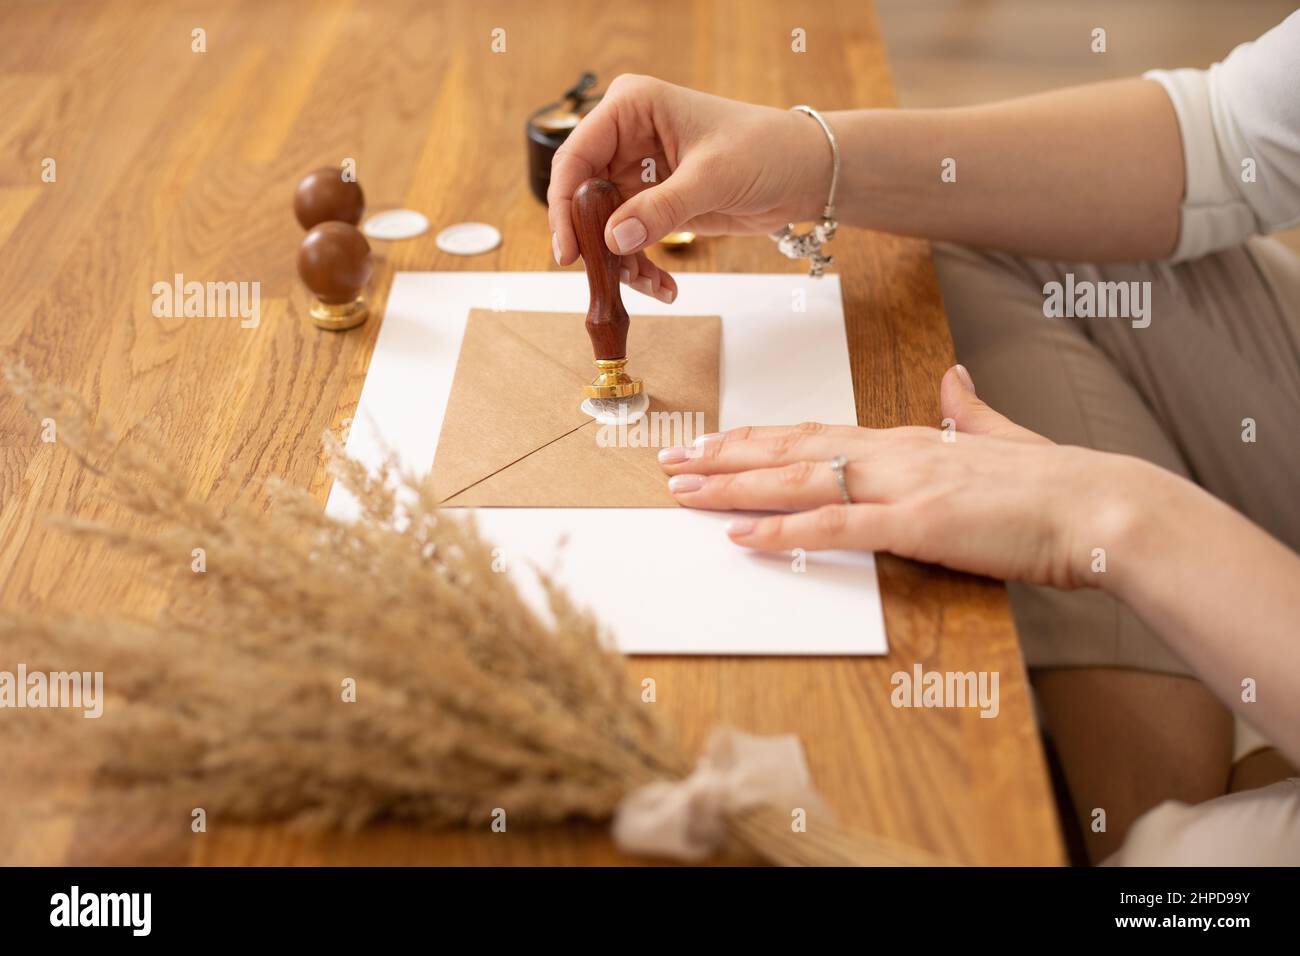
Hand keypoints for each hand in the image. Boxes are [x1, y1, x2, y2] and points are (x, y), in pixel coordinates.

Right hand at [547, 74, 832, 302]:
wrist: (803, 172)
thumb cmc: (765, 149)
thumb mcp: (711, 177)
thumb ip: (661, 209)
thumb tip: (613, 240)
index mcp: (631, 107)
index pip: (576, 157)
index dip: (564, 205)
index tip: (568, 252)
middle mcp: (626, 137)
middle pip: (584, 197)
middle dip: (596, 242)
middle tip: (608, 279)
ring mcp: (638, 172)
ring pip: (605, 226)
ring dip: (622, 263)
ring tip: (652, 286)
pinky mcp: (653, 203)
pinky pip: (629, 241)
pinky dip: (640, 267)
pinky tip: (664, 287)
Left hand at [658, 365, 1155, 589]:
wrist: (1103, 507)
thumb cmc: (1057, 486)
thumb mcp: (1002, 439)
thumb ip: (969, 411)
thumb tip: (955, 379)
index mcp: (909, 438)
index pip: (814, 433)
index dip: (758, 438)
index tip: (715, 440)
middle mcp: (894, 452)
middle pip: (790, 450)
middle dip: (725, 455)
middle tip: (672, 460)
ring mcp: (902, 484)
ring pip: (796, 480)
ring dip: (732, 484)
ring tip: (682, 488)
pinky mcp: (917, 524)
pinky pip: (834, 526)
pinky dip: (781, 529)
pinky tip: (738, 533)